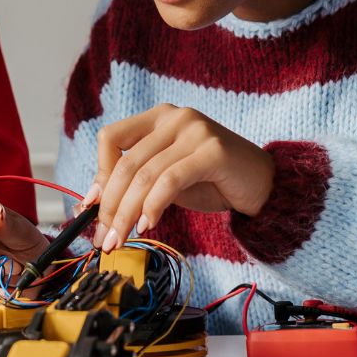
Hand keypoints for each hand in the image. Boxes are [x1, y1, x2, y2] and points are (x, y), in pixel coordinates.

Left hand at [92, 103, 274, 249]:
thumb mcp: (167, 178)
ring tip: (120, 239)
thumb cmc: (213, 181)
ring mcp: (195, 130)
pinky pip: (170, 180)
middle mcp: (175, 117)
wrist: (264, 184)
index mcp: (159, 117)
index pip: (111, 138)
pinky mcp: (213, 151)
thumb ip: (137, 181)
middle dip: (110, 206)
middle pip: (126, 163)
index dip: (99, 174)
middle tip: (103, 238)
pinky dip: (153, 206)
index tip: (91, 207)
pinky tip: (148, 225)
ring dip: (126, 213)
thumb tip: (93, 202)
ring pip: (145, 175)